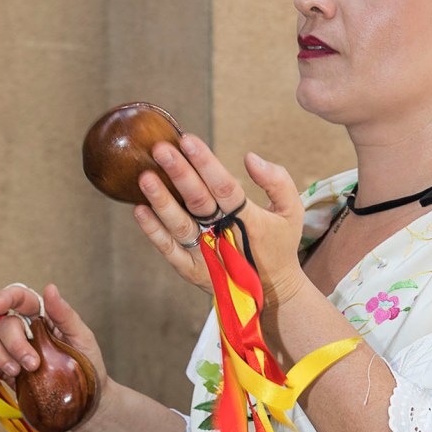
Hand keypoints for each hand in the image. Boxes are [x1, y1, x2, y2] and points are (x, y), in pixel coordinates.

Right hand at [0, 283, 107, 404]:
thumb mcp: (82, 338)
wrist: (88, 397)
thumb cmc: (88, 363)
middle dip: (13, 343)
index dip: (5, 297)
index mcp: (42, 316)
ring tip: (17, 372)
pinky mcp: (6, 370)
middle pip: (2, 323)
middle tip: (32, 363)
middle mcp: (24, 329)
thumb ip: (65, 315)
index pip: (20, 298)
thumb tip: (50, 288)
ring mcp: (12, 349)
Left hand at [133, 134, 307, 308]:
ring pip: (180, 226)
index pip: (224, 186)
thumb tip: (249, 157)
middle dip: (179, 173)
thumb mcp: (292, 211)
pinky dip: (154, 232)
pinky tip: (139, 211)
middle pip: (198, 201)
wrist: (273, 292)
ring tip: (144, 177)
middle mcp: (224, 235)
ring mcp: (206, 255)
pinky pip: (170, 251)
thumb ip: (277, 181)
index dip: (206, 163)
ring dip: (162, 201)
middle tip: (160, 149)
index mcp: (248, 218)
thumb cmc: (280, 244)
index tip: (187, 140)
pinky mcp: (192, 271)